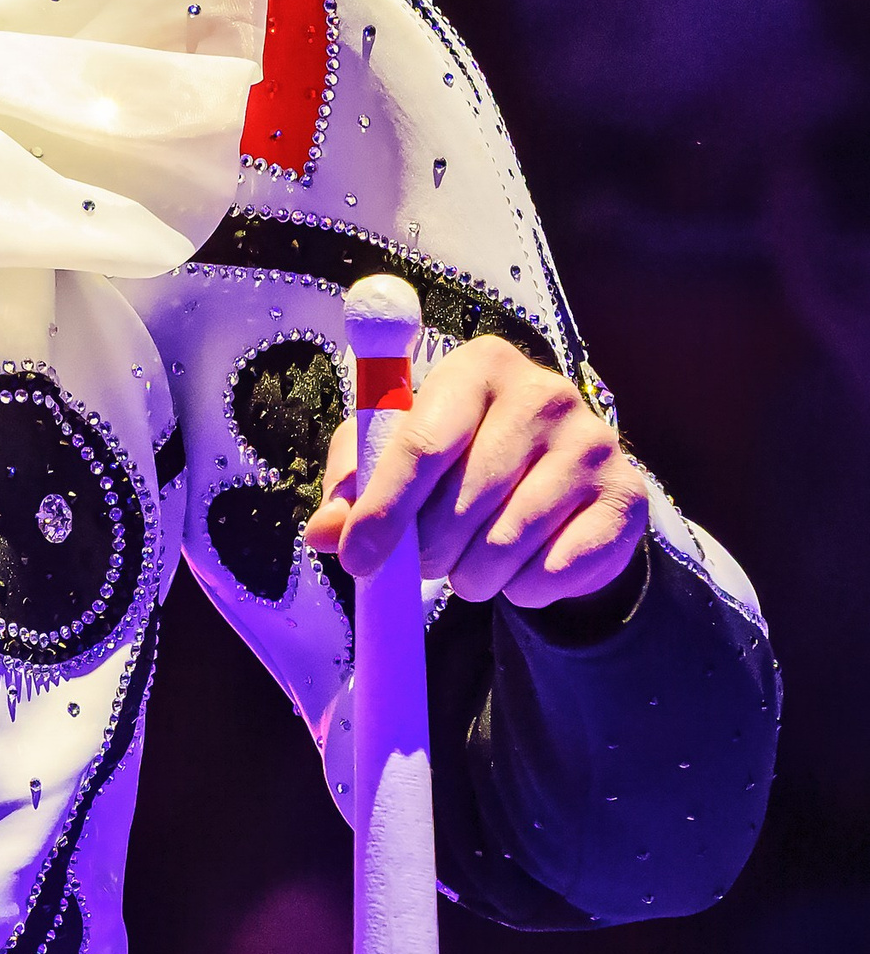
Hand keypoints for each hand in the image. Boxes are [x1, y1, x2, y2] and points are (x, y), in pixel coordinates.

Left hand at [301, 337, 645, 607]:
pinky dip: (522, 587)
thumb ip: (352, 488)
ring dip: (472, 574)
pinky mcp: (628, 498)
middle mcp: (546, 393)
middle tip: (423, 557)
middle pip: (463, 501)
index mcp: (479, 365)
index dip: (385, 509)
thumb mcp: (391, 458)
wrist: (552, 490)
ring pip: (506, 544)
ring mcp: (596, 443)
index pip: (423, 445)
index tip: (356, 559)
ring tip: (469, 558)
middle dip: (428, 549)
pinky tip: (520, 564)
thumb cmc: (454, 462)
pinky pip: (554, 571)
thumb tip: (325, 533)